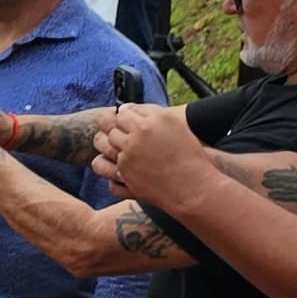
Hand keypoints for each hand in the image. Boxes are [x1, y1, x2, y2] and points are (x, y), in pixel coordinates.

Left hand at [91, 101, 208, 207]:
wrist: (195, 188)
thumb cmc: (190, 158)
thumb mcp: (176, 127)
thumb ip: (151, 115)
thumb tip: (125, 109)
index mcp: (153, 120)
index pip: (124, 111)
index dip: (122, 116)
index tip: (124, 120)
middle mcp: (139, 134)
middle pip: (110, 125)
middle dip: (111, 127)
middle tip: (116, 132)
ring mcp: (128, 155)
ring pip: (101, 143)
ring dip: (104, 144)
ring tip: (114, 148)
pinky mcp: (123, 173)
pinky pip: (102, 165)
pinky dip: (108, 166)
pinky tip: (117, 166)